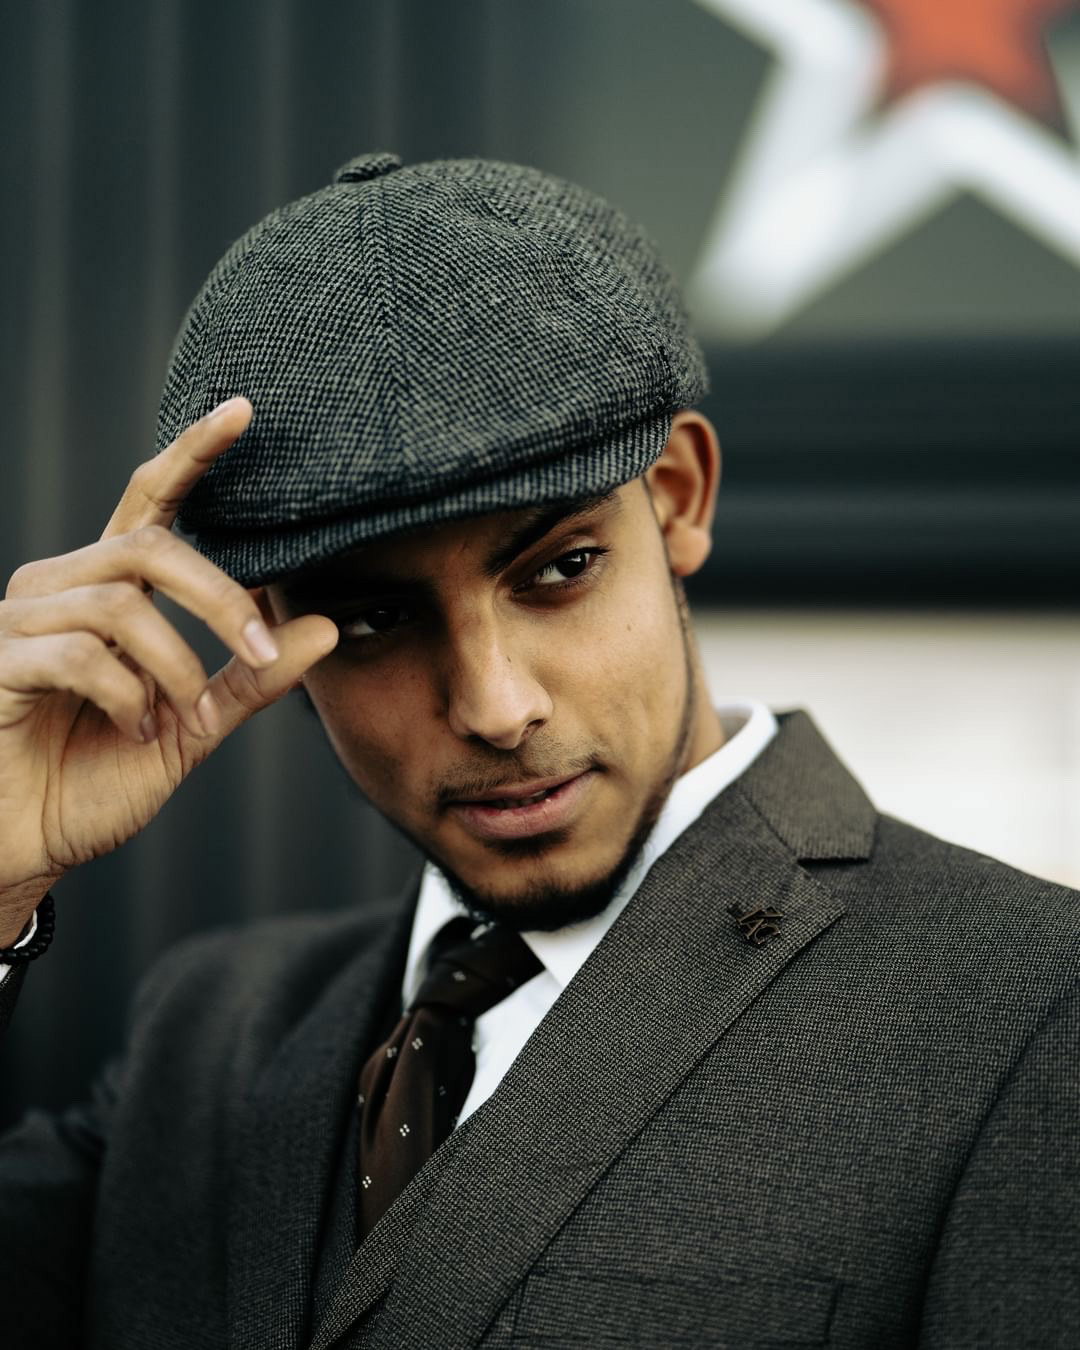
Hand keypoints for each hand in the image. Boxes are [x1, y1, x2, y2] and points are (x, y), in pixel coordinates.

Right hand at [0, 398, 337, 942]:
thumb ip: (252, 678)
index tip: (243, 409)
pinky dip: (128, 697)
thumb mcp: (193, 727)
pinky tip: (133, 730)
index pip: (152, 503)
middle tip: (256, 652)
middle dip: (219, 599)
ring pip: (122, 604)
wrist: (25, 844)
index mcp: (109, 590)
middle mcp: (61, 588)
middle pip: (152, 547)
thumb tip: (326, 629)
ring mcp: (22, 621)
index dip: (192, 453)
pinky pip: (80, 655)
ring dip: (174, 668)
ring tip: (175, 720)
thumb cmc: (94, 777)